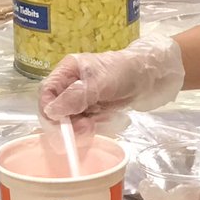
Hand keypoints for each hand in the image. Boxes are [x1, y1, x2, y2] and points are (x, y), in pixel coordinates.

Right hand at [39, 33, 183, 121]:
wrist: (152, 75)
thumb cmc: (125, 73)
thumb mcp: (99, 84)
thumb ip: (74, 97)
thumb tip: (51, 111)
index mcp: (67, 71)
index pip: (46, 92)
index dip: (48, 109)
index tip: (58, 124)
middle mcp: (71, 84)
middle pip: (56, 108)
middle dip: (66, 121)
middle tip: (83, 129)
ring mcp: (82, 97)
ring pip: (70, 118)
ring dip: (79, 126)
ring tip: (93, 127)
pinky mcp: (93, 107)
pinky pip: (83, 121)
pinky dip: (90, 126)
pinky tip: (100, 122)